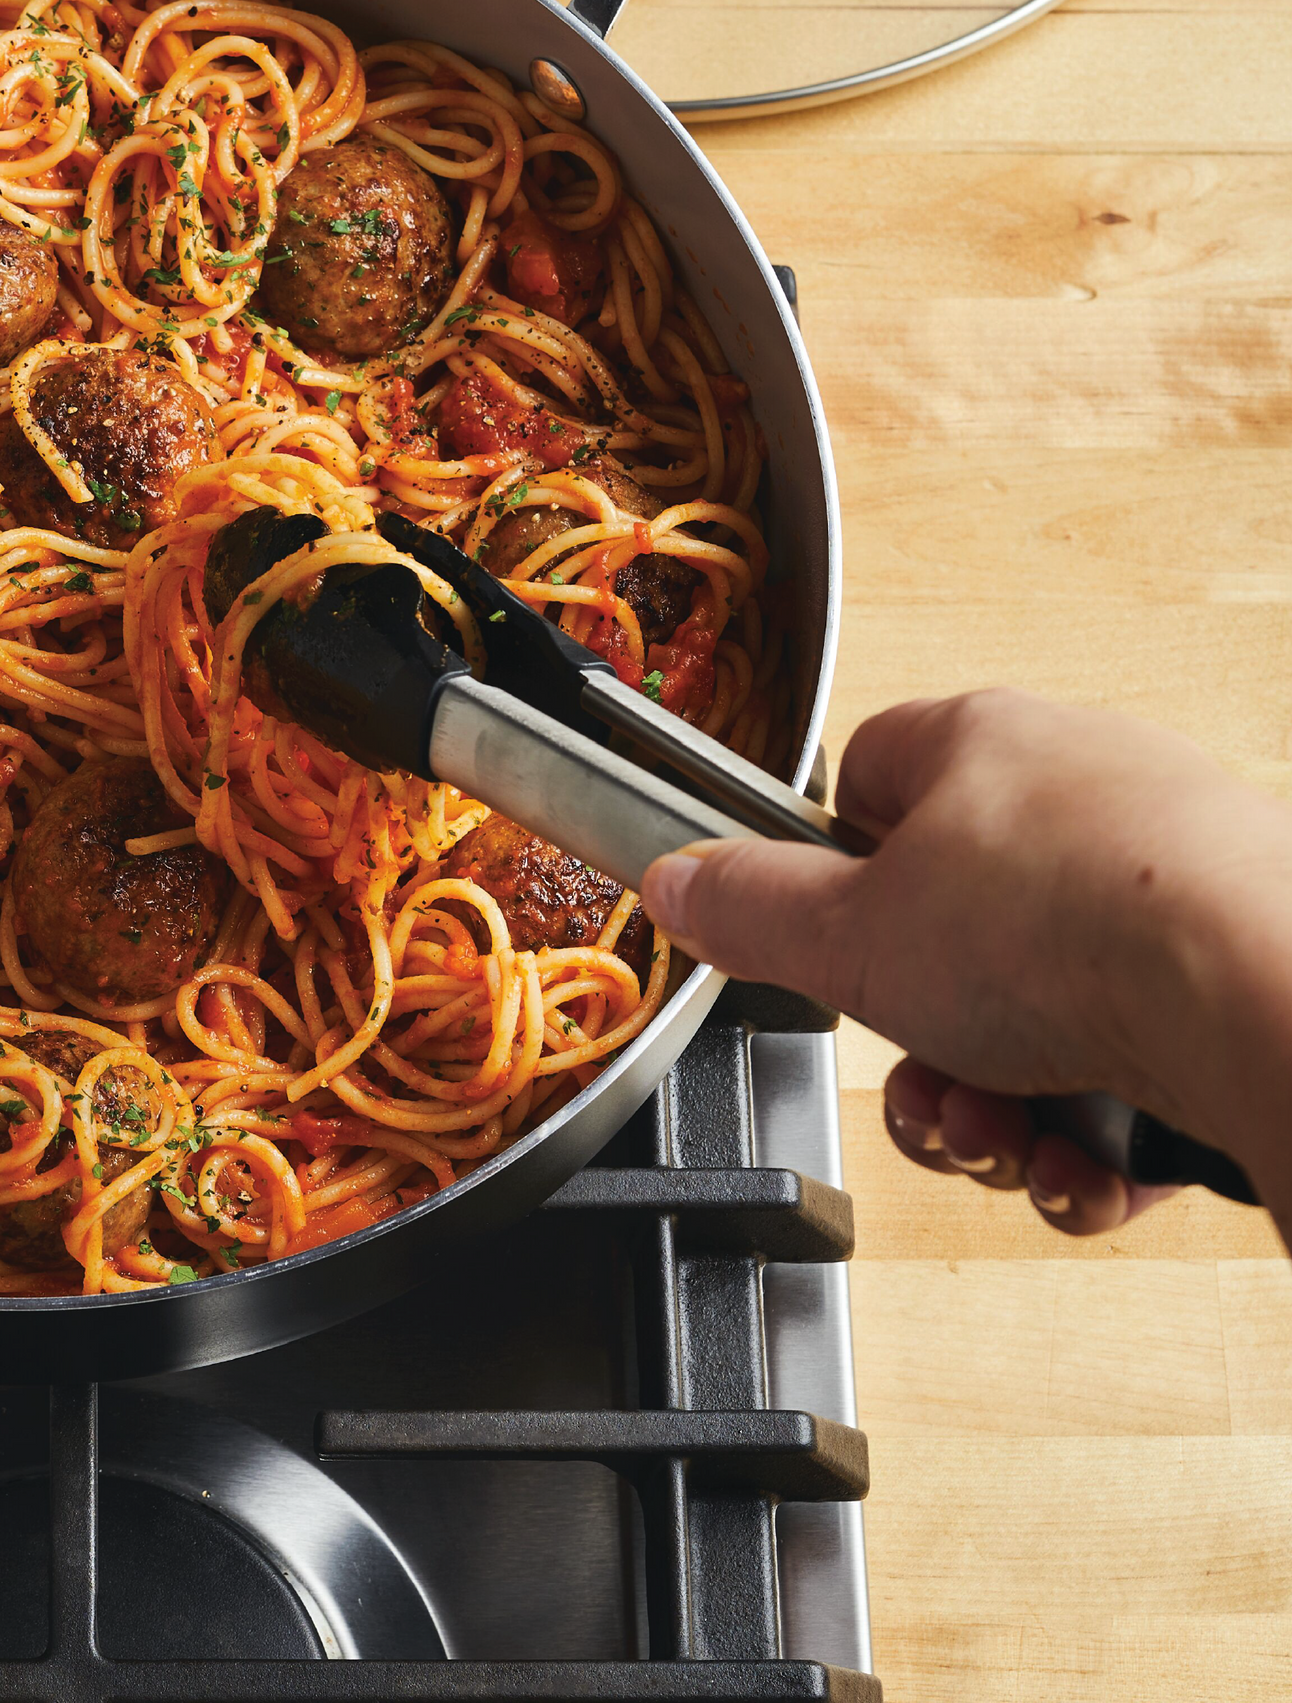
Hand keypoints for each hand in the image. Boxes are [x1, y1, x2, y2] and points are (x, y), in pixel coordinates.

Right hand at [638, 688, 1291, 1243]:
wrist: (1264, 998)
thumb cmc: (1073, 928)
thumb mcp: (851, 933)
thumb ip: (751, 909)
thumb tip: (674, 881)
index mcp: (981, 746)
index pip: (868, 785)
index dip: (831, 880)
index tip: (820, 948)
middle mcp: (1082, 798)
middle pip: (951, 934)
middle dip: (922, 1045)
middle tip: (924, 1082)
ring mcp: (1171, 887)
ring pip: (1041, 1017)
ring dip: (1002, 1106)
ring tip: (1010, 1134)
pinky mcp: (1238, 977)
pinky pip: (1136, 1067)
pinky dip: (1099, 1135)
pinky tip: (1088, 1161)